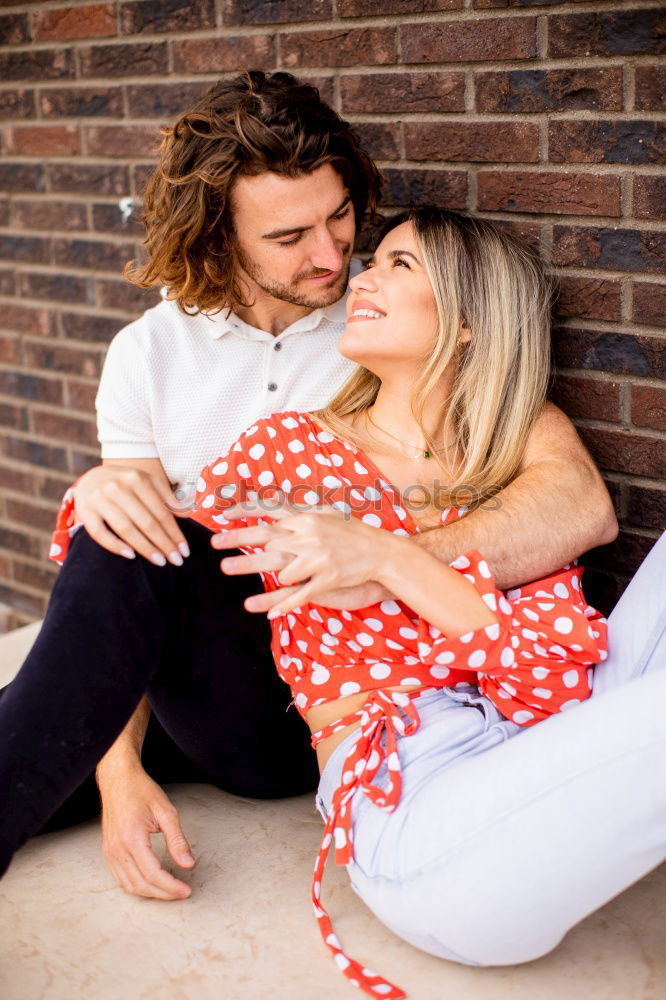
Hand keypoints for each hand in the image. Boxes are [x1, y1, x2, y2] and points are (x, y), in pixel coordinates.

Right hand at [74, 464, 189, 565]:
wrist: (91, 477)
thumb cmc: (126, 483)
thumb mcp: (147, 482)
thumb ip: (166, 497)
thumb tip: (188, 514)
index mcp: (136, 479)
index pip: (161, 512)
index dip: (175, 533)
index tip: (185, 550)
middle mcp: (117, 487)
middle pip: (146, 522)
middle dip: (164, 543)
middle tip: (177, 560)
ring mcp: (99, 499)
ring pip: (126, 529)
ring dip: (145, 548)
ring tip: (160, 561)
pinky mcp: (85, 512)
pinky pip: (100, 534)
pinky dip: (115, 546)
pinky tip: (130, 555)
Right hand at [100, 765, 194, 899]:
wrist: (118, 780)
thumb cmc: (141, 791)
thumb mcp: (166, 811)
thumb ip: (177, 840)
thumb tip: (188, 864)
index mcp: (132, 839)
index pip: (153, 874)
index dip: (171, 887)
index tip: (187, 890)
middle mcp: (117, 849)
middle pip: (141, 885)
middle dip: (163, 894)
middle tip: (182, 893)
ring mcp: (110, 852)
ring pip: (129, 886)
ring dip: (151, 893)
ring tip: (169, 890)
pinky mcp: (108, 852)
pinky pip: (121, 879)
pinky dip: (137, 886)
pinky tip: (152, 883)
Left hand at [212, 501, 397, 615]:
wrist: (381, 552)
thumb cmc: (352, 533)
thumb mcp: (324, 517)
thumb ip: (298, 517)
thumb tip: (274, 515)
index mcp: (307, 521)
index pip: (270, 518)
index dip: (245, 517)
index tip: (222, 517)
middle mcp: (310, 538)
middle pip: (267, 540)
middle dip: (238, 542)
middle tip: (214, 544)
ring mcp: (319, 559)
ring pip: (282, 569)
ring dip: (256, 571)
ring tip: (230, 571)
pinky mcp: (328, 579)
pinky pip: (302, 594)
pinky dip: (285, 604)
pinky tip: (268, 612)